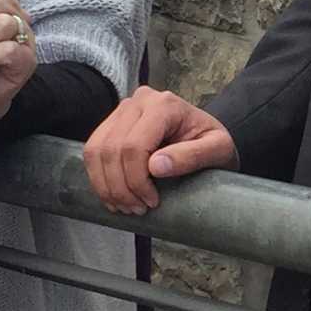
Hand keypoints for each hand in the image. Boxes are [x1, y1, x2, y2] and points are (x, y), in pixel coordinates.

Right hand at [83, 86, 236, 213]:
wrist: (207, 136)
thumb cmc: (214, 144)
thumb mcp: (218, 150)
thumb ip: (192, 156)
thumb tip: (156, 166)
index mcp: (164, 105)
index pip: (134, 146)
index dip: (137, 180)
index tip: (151, 201)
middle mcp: (139, 101)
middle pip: (112, 149)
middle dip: (120, 187)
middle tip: (137, 209)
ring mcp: (122, 110)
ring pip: (96, 151)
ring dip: (106, 185)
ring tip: (126, 206)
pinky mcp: (112, 122)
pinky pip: (92, 151)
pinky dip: (98, 178)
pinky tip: (114, 196)